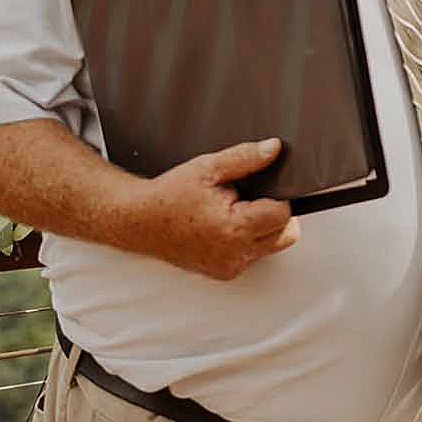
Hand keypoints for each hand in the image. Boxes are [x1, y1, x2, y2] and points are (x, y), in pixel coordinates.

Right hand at [126, 138, 299, 279]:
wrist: (138, 220)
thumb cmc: (169, 195)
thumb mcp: (208, 168)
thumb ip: (246, 157)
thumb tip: (274, 149)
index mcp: (234, 228)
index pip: (283, 214)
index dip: (276, 197)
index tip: (259, 190)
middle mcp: (234, 254)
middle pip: (284, 233)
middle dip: (272, 214)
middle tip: (245, 201)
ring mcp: (229, 267)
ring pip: (271, 246)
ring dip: (262, 229)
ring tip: (233, 213)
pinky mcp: (224, 273)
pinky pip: (253, 255)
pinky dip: (247, 241)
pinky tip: (226, 227)